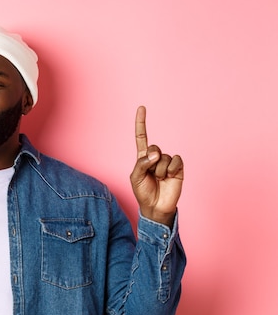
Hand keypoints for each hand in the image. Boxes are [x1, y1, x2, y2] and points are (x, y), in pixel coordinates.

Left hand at [129, 106, 183, 226]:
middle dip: (151, 162)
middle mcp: (156, 157)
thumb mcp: (135, 177)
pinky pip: (176, 160)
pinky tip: (170, 177)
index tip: (141, 107)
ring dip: (160, 170)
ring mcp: (167, 162)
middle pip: (154, 148)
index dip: (141, 123)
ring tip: (160, 179)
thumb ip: (142, 163)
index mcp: (143, 157)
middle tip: (151, 174)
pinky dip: (171, 169)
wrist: (156, 207)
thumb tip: (156, 154)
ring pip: (164, 157)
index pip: (142, 137)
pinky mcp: (178, 168)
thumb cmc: (143, 192)